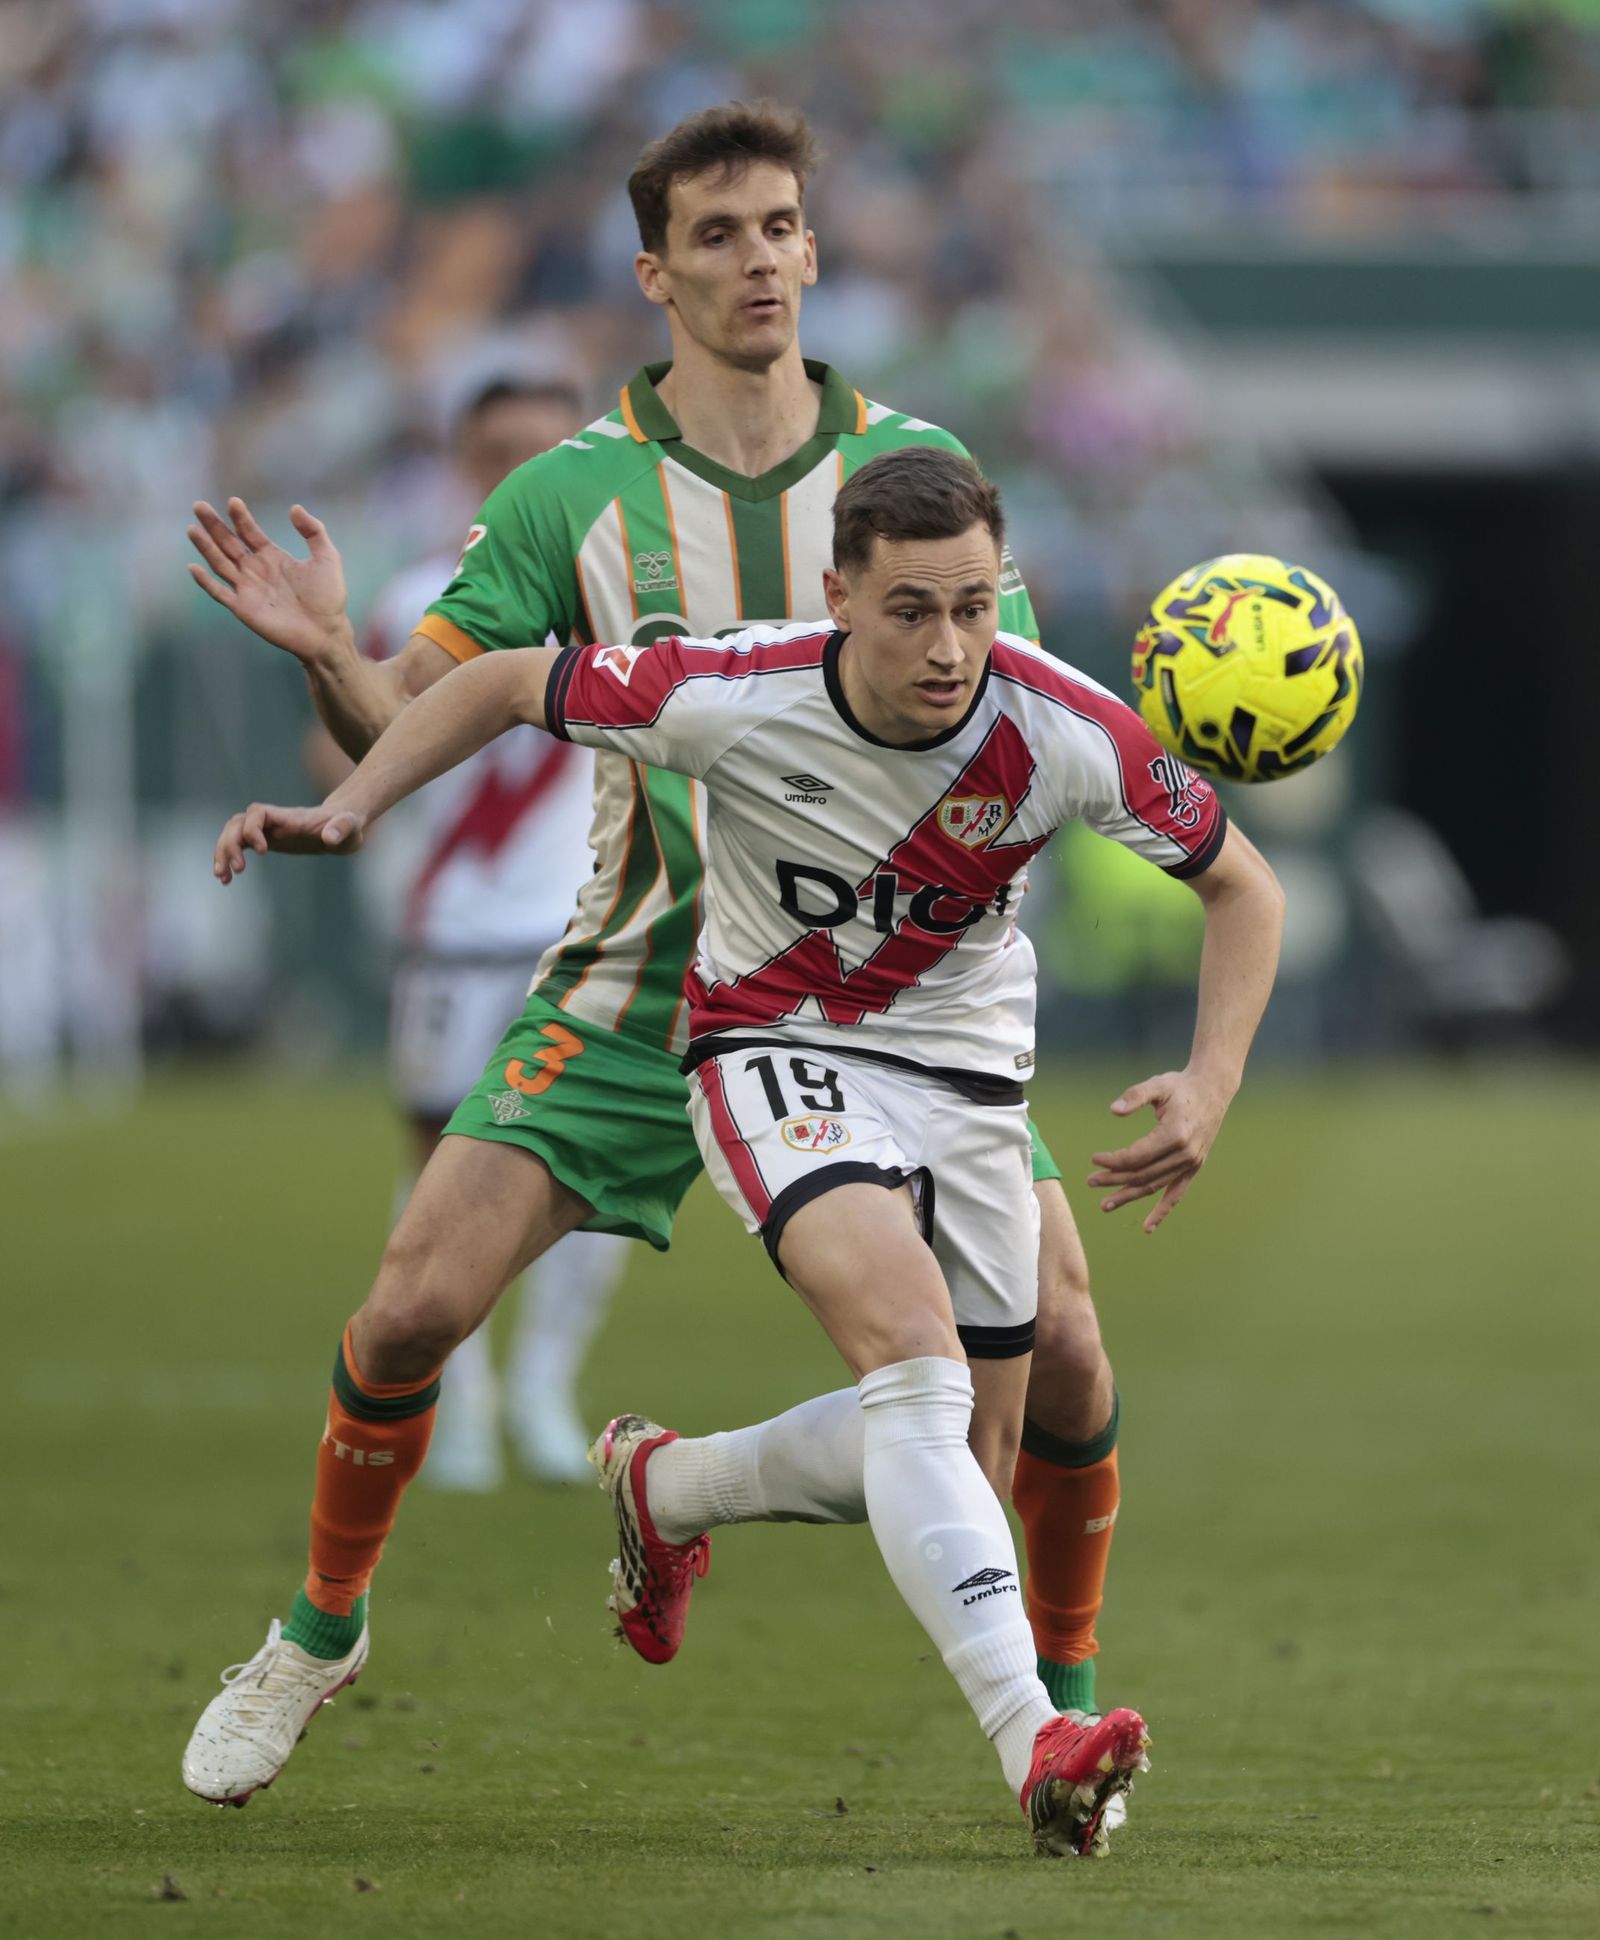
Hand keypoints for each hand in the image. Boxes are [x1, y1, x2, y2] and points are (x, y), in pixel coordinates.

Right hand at [187, 498, 349, 662]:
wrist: (326, 631)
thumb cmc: (328, 597)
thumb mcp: (327, 557)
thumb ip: (314, 530)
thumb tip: (294, 508)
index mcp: (272, 557)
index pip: (249, 532)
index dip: (240, 517)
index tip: (233, 502)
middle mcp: (256, 570)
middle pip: (228, 543)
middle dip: (214, 525)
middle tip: (198, 505)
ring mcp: (247, 588)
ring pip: (219, 563)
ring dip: (205, 547)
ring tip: (192, 528)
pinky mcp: (243, 608)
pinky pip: (219, 593)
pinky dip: (205, 581)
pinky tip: (194, 567)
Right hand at [214, 802, 365, 883]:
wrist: (342, 826)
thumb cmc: (348, 826)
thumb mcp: (352, 828)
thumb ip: (342, 829)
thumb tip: (329, 839)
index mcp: (290, 817)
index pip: (259, 813)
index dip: (253, 828)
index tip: (262, 851)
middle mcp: (273, 821)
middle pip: (238, 823)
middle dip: (230, 844)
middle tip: (238, 870)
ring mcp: (267, 830)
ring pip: (232, 833)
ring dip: (222, 852)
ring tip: (222, 877)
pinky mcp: (265, 840)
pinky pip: (238, 845)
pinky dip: (227, 859)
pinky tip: (226, 879)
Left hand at [1086, 1067, 1236, 1233]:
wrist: (1213, 1089)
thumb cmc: (1181, 1086)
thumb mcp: (1157, 1084)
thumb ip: (1134, 1096)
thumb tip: (1113, 1111)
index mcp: (1175, 1134)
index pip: (1137, 1156)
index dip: (1113, 1161)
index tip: (1094, 1159)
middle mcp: (1185, 1153)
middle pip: (1142, 1174)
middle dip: (1114, 1180)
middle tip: (1090, 1181)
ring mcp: (1191, 1163)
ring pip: (1155, 1186)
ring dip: (1129, 1196)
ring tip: (1105, 1205)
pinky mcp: (1194, 1166)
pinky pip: (1176, 1193)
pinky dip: (1162, 1211)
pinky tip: (1147, 1227)